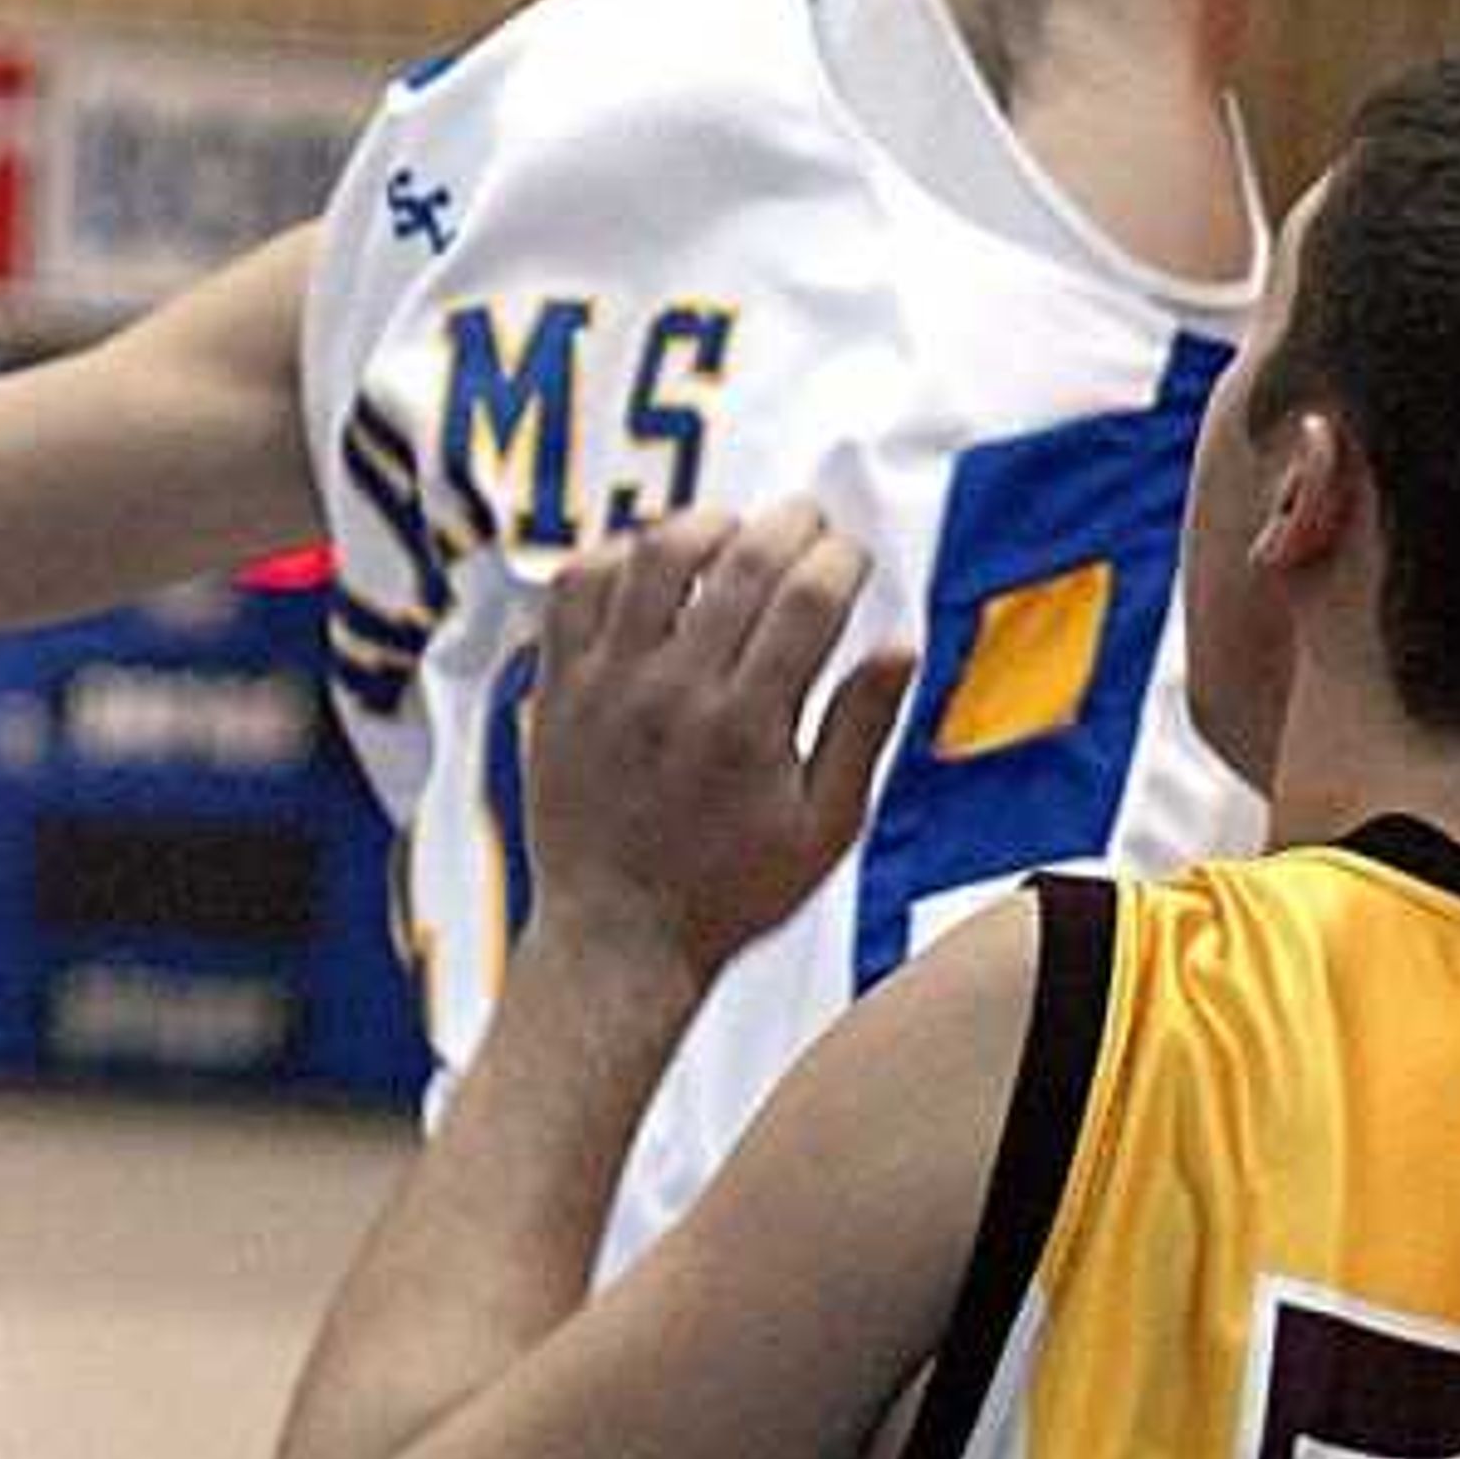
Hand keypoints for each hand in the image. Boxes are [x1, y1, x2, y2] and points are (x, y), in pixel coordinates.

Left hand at [524, 501, 907, 999]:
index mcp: (748, 726)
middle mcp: (675, 692)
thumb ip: (861, 730)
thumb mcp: (823, 830)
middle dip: (791, 523)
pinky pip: (576, 584)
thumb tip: (901, 646)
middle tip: (812, 525)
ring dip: (707, 522)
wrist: (616, 936)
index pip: (808, 599)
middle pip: (740, 560)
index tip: (854, 558)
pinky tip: (650, 563)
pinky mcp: (559, 684)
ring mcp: (609, 682)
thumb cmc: (727, 890)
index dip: (842, 558)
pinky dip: (616, 554)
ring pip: (654, 554)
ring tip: (736, 530)